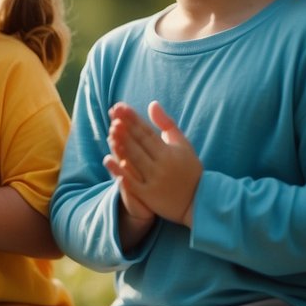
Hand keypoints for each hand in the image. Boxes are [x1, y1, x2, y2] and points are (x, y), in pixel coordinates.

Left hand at [107, 101, 201, 225]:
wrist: (197, 201)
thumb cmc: (189, 169)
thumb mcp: (183, 145)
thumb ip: (166, 124)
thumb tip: (152, 104)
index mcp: (171, 152)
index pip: (148, 132)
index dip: (133, 119)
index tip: (120, 107)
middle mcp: (163, 165)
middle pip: (140, 144)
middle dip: (125, 128)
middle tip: (112, 113)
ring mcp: (155, 181)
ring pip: (135, 160)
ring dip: (122, 145)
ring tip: (111, 130)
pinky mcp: (148, 196)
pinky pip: (132, 182)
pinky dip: (120, 171)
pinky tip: (108, 160)